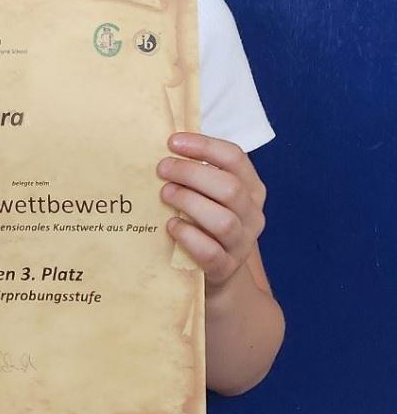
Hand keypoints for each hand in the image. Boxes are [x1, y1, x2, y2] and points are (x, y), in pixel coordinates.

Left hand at [156, 133, 266, 292]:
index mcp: (251, 189)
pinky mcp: (225, 267)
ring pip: (223, 221)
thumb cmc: (208, 223)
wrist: (219, 271)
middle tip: (162, 169)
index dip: (203, 146)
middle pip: (229, 187)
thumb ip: (198, 173)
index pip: (234, 158)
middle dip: (191, 173)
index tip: (172, 142)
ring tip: (165, 194)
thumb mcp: (212, 195)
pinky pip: (210, 252)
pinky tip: (171, 225)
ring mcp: (241, 243)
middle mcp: (252, 214)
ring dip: (189, 202)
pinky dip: (188, 236)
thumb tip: (166, 147)